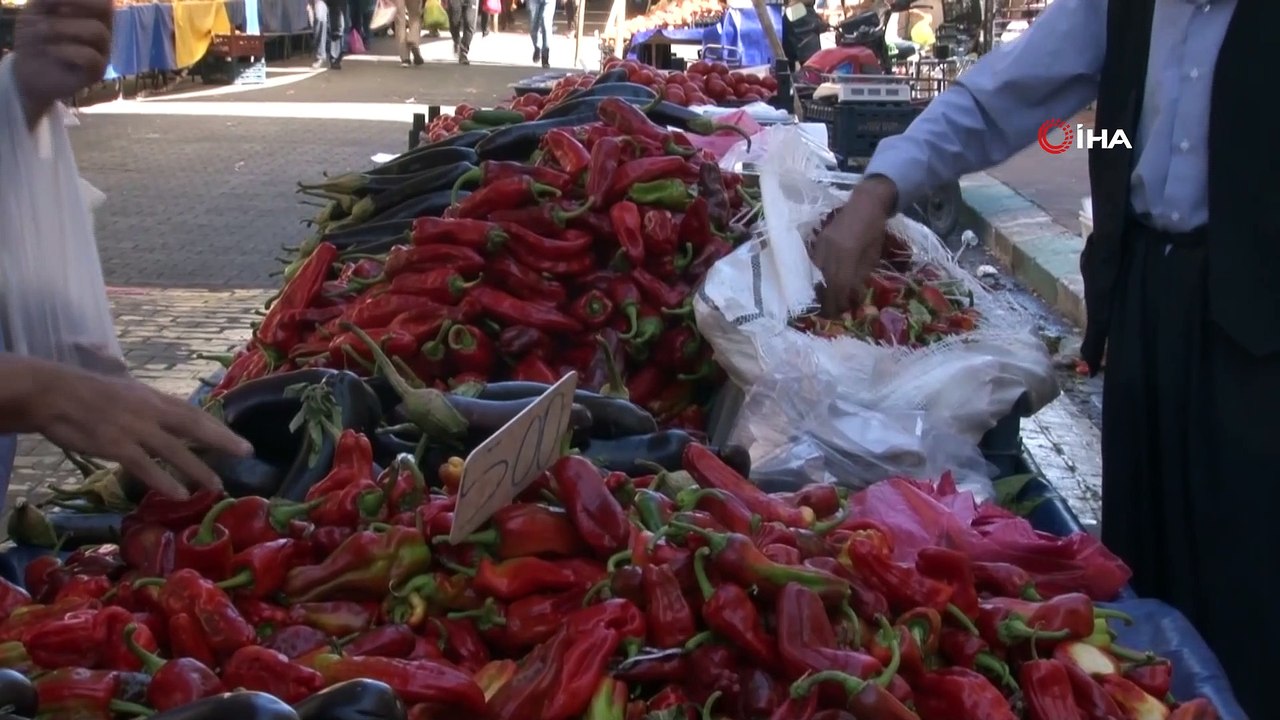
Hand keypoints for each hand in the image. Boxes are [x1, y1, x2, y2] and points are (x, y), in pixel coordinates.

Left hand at [12, 0, 113, 122]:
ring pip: (98, 32)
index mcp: (90, 12)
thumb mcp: (36, 9)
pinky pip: (90, 57)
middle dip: (79, 3)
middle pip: (106, 8)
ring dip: (64, 28)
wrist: (26, 70)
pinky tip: (50, 50)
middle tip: (55, 10)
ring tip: (41, 31)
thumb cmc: (34, 37)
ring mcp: (102, 50)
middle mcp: (101, 29)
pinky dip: (66, 51)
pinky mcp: (97, 71)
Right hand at [18, 359, 251, 497]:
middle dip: (222, 439)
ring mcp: (134, 428)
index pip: (193, 412)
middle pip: (193, 425)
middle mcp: (150, 410)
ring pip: (174, 450)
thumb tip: (168, 414)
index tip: (239, 438)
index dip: (218, 426)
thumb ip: (150, 404)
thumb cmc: (88, 392)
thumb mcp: (127, 391)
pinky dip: (164, 480)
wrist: (53, 392)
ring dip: (198, 468)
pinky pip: (145, 466)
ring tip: (217, 486)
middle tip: (246, 452)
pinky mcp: (115, 444)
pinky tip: (180, 494)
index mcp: (154, 397)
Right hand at [812, 174, 898, 315]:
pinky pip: (814, 263)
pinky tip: (819, 284)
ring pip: (816, 273)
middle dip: (826, 299)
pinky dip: (816, 276)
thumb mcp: (872, 256)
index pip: (838, 284)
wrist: (864, 204)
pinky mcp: (818, 241)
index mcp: (847, 254)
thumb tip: (852, 296)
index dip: (837, 301)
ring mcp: (821, 244)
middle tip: (828, 312)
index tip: (838, 313)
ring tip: (823, 301)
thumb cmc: (874, 230)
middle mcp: (830, 250)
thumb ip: (860, 275)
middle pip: (824, 281)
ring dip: (819, 288)